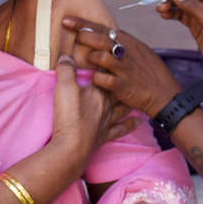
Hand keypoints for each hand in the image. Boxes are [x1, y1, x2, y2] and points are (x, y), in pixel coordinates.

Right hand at [51, 54, 136, 170]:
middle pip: (118, 90)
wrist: (73, 147)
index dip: (109, 64)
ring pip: (123, 107)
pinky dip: (130, 124)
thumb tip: (67, 56)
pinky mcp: (104, 136)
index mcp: (98, 91)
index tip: (113, 55)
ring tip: (137, 94)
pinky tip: (138, 122)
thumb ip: (66, 70)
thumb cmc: (69, 116)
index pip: (106, 74)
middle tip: (130, 73)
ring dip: (130, 100)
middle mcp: (107, 105)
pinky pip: (121, 129)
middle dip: (123, 81)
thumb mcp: (64, 87)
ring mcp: (107, 121)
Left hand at [62, 19, 180, 118]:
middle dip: (84, 36)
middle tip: (73, 37)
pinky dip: (97, 79)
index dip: (83, 24)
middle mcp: (126, 53)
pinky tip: (98, 81)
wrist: (165, 94)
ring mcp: (124, 69)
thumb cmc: (152, 73)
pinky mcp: (122, 85)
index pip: (103, 28)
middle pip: (100, 39)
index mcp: (129, 42)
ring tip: (91, 63)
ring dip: (92, 59)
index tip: (66, 21)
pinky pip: (101, 79)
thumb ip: (124, 44)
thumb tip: (107, 36)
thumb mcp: (141, 51)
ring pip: (99, 57)